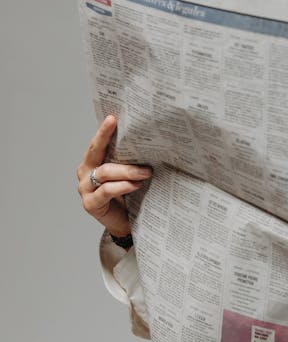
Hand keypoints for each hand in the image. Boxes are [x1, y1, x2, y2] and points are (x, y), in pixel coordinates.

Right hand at [76, 116, 151, 237]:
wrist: (126, 223)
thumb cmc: (128, 195)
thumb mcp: (127, 174)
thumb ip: (128, 161)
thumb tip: (147, 142)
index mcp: (92, 162)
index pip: (97, 143)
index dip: (104, 131)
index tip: (113, 118)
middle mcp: (85, 172)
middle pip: (96, 152)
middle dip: (109, 140)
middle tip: (132, 137)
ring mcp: (85, 188)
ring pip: (105, 172)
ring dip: (127, 171)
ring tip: (145, 172)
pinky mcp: (91, 204)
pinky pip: (106, 191)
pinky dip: (122, 186)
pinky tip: (135, 185)